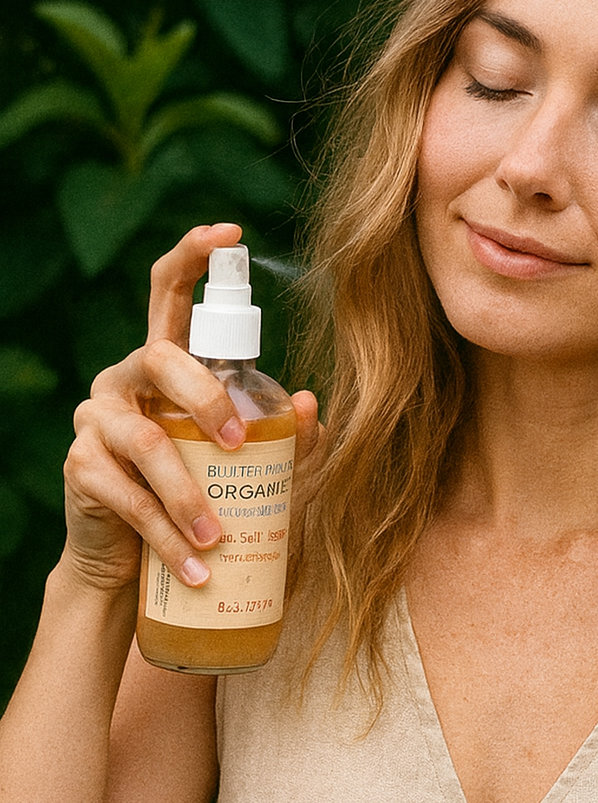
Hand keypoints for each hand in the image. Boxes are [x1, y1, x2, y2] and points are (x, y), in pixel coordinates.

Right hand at [63, 224, 320, 594]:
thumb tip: (311, 406)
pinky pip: (127, 498)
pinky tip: (195, 568)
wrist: (137, 565)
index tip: (231, 234)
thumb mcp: (246, 467)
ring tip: (219, 538)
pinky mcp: (82, 468)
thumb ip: (281, 437)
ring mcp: (98, 420)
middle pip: (162, 358)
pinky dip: (167, 537)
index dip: (194, 255)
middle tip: (241, 445)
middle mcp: (126, 378)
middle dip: (206, 399)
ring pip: (147, 442)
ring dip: (188, 494)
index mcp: (167, 363)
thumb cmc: (201, 499)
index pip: (171, 293)